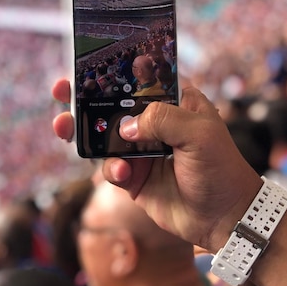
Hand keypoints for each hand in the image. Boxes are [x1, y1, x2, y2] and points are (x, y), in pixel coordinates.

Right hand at [52, 78, 260, 250]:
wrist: (224, 218)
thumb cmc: (221, 169)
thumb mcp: (199, 134)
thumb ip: (162, 119)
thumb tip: (125, 127)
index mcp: (176, 102)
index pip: (141, 78)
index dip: (116, 71)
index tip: (88, 67)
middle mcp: (156, 122)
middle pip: (115, 104)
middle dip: (86, 98)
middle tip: (62, 91)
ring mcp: (142, 149)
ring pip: (105, 136)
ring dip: (84, 132)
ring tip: (65, 128)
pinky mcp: (134, 176)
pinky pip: (110, 167)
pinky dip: (111, 168)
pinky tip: (122, 174)